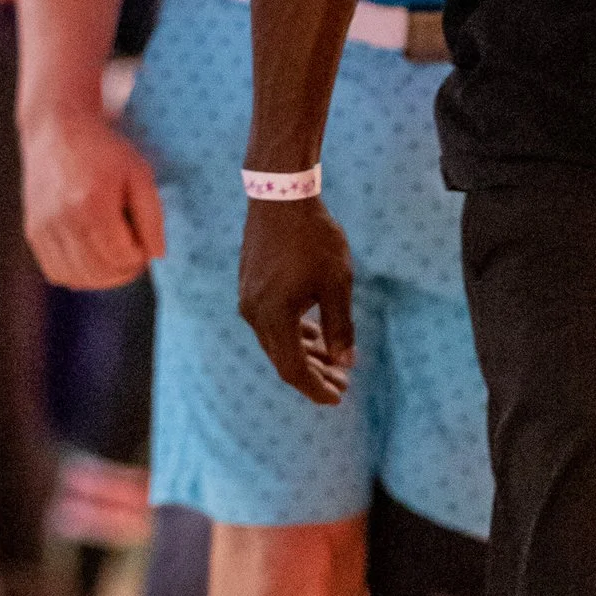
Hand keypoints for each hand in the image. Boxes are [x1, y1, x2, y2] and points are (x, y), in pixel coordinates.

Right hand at [22, 106, 163, 289]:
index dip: (140, 257)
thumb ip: (152, 217)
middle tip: (134, 252)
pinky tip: (92, 256)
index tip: (143, 241)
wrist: (57, 129)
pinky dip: (79, 275)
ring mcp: (44, 228)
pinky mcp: (33, 232)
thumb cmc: (104, 151)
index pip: (122, 256)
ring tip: (115, 256)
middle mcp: (64, 220)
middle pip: (101, 272)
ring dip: (103, 277)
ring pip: (79, 278)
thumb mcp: (139, 174)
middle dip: (125, 270)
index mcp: (93, 203)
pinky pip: (57, 273)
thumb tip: (156, 255)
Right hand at [238, 194, 355, 404]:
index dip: (316, 388)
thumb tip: (345, 362)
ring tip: (334, 362)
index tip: (338, 399)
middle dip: (314, 375)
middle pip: (284, 359)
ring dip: (306, 354)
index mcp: (274, 317)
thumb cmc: (314, 238)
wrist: (280, 196)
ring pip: (278, 341)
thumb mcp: (337, 283)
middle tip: (343, 384)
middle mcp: (255, 314)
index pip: (293, 369)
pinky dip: (294, 334)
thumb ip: (341, 326)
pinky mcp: (250, 287)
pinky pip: (272, 323)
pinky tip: (315, 335)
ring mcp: (249, 300)